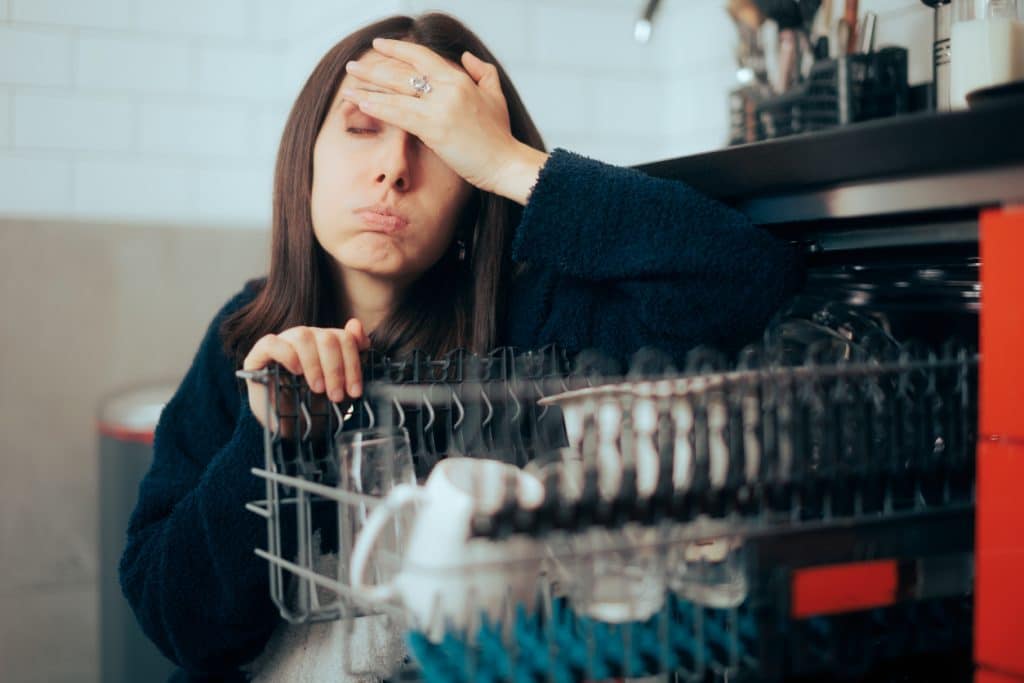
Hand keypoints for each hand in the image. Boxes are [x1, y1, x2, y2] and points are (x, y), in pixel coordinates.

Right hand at [242, 319, 370, 434]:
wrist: (290, 428)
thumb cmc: (316, 406)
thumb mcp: (342, 386)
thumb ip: (353, 355)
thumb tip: (356, 325)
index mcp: (326, 341)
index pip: (345, 338)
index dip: (353, 364)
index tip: (354, 391)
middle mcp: (305, 338)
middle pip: (327, 337)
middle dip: (336, 369)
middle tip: (336, 395)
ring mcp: (283, 343)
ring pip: (302, 336)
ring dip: (315, 364)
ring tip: (318, 388)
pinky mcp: (259, 355)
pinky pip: (271, 343)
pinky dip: (286, 355)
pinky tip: (296, 371)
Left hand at [341, 39, 548, 204]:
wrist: (506, 163)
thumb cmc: (500, 136)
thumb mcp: (495, 95)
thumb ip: (482, 72)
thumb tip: (465, 56)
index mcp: (459, 79)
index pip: (421, 57)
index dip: (397, 50)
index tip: (378, 46)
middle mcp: (447, 88)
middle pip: (402, 74)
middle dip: (373, 70)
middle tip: (352, 67)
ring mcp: (439, 108)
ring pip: (396, 94)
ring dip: (368, 90)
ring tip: (348, 88)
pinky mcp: (434, 129)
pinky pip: (399, 115)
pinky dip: (378, 108)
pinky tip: (361, 105)